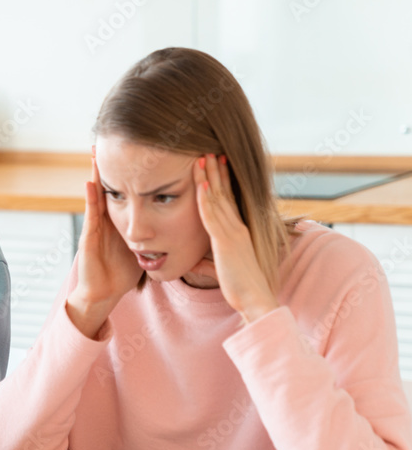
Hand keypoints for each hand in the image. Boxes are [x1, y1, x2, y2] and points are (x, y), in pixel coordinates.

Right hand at [66, 147, 143, 337]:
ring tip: (97, 150)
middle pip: (113, 184)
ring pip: (99, 193)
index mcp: (123, 219)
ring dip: (97, 172)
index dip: (136, 171)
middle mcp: (108, 218)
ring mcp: (97, 225)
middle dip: (114, 163)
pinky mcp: (89, 236)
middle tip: (114, 137)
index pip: (130, 189)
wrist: (102, 293)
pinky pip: (91, 214)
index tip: (144, 148)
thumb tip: (186, 229)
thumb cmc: (121, 273)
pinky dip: (91, 197)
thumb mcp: (145, 249)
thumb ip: (159, 236)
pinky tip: (91, 181)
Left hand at [190, 154, 279, 321]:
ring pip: (218, 199)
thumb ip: (207, 264)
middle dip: (215, 171)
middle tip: (208, 151)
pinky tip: (201, 184)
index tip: (215, 164)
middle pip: (223, 193)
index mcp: (237, 232)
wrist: (255, 298)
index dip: (221, 181)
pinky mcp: (226, 241)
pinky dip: (206, 199)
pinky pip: (213, 216)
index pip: (227, 201)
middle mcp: (237, 227)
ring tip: (202, 158)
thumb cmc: (240, 287)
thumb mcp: (220, 271)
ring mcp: (233, 232)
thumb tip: (194, 263)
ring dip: (209, 177)